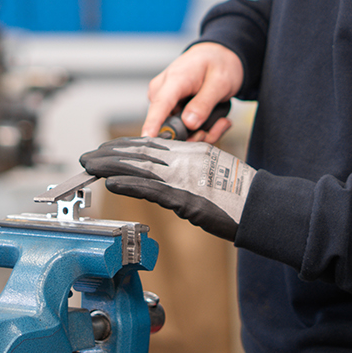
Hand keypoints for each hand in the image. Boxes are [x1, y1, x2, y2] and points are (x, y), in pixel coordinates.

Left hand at [79, 137, 253, 241]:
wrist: (262, 206)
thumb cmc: (242, 195)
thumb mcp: (214, 172)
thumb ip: (189, 171)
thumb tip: (166, 179)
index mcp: (193, 151)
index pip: (152, 145)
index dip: (125, 146)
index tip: (107, 149)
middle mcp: (186, 159)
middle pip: (140, 152)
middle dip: (111, 154)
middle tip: (89, 156)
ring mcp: (185, 178)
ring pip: (140, 167)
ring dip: (111, 166)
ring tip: (90, 166)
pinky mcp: (185, 198)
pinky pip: (150, 189)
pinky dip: (129, 184)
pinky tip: (111, 182)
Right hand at [141, 42, 242, 142]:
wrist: (216, 55)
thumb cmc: (217, 63)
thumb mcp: (220, 82)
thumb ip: (204, 103)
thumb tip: (189, 123)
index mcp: (175, 79)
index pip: (160, 104)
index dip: (153, 124)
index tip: (147, 139)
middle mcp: (162, 90)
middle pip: (170, 125)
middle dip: (196, 134)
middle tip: (220, 125)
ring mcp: (164, 99)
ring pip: (178, 130)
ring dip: (202, 131)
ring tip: (221, 120)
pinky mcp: (168, 107)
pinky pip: (182, 127)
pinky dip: (201, 128)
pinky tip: (215, 119)